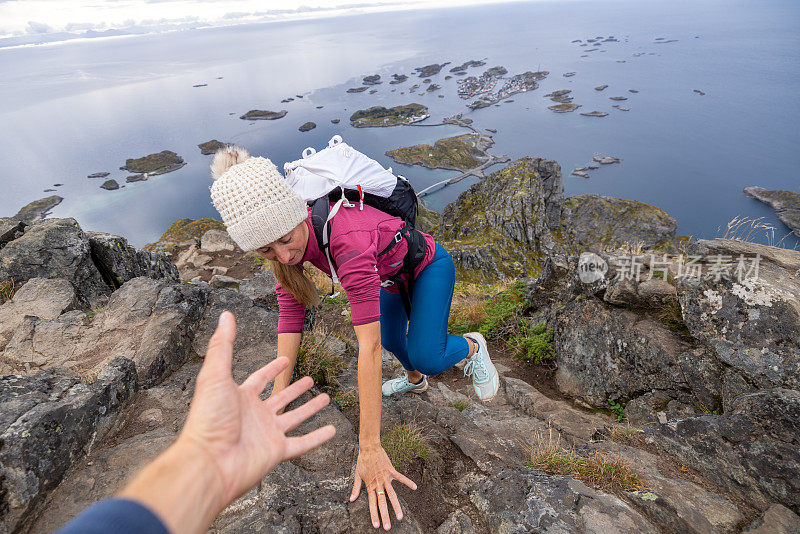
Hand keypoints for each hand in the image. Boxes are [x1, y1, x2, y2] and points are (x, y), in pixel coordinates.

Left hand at [179, 311, 335, 506]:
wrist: (210, 462)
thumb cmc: (208, 419)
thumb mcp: (215, 375)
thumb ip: (223, 345)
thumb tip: (225, 316)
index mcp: (240, 397)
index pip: (259, 379)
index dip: (272, 369)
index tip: (285, 360)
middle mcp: (255, 415)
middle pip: (279, 399)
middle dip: (294, 389)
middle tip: (309, 379)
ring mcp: (267, 434)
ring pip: (294, 418)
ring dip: (309, 409)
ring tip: (325, 398)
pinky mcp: (276, 452)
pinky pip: (302, 443)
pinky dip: (318, 437)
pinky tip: (332, 430)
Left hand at [350, 445, 416, 529]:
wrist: (369, 447)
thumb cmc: (362, 460)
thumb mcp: (357, 475)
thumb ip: (356, 488)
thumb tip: (351, 500)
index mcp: (370, 486)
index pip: (372, 503)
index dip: (374, 515)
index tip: (377, 525)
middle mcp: (378, 483)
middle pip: (382, 502)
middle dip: (385, 515)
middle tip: (387, 527)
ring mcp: (385, 477)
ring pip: (392, 494)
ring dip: (396, 506)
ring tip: (400, 517)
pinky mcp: (391, 470)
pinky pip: (401, 478)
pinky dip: (407, 482)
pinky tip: (415, 487)